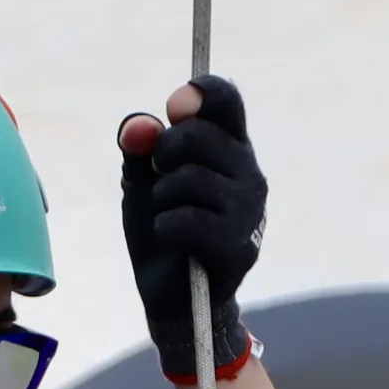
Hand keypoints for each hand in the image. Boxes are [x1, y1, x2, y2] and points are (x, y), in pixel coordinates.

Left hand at [118, 76, 265, 380]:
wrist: (172, 296)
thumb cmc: (162, 228)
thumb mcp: (142, 179)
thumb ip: (137, 146)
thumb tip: (138, 126)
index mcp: (232, 147)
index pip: (227, 100)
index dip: (200, 93)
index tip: (175, 106)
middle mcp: (250, 173)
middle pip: (197, 134)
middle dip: (163, 154)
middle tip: (160, 179)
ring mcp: (249, 211)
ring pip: (189, 178)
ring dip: (162, 197)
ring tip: (168, 214)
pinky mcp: (239, 247)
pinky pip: (186, 220)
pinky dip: (165, 227)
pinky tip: (171, 239)